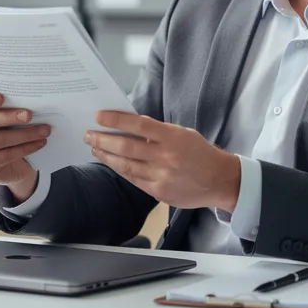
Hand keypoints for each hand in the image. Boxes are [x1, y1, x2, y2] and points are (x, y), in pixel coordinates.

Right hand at [0, 91, 48, 202]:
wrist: (9, 161)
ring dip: (24, 135)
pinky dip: (25, 149)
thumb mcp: (9, 117)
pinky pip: (4, 155)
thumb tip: (34, 100)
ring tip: (44, 131)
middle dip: (10, 117)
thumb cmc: (9, 130)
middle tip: (30, 115)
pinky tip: (39, 144)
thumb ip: (13, 106)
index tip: (2, 98)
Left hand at [85, 112, 239, 212]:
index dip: (116, 120)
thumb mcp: (183, 134)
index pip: (138, 124)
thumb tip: (129, 126)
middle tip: (88, 134)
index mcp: (172, 137)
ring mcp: (161, 176)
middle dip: (103, 140)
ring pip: (126, 165)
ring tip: (94, 148)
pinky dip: (120, 169)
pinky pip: (133, 179)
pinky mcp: (158, 191)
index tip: (99, 116)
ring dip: (106, 155)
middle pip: (126, 146)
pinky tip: (111, 162)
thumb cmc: (200, 153)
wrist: (219, 180)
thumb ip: (158, 132)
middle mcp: (165, 156)